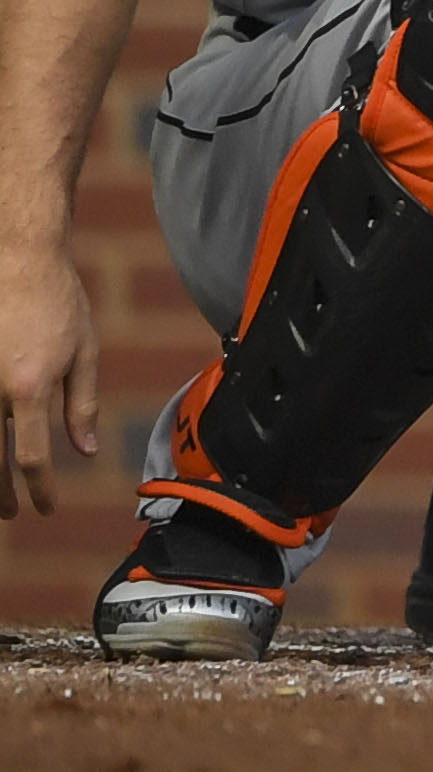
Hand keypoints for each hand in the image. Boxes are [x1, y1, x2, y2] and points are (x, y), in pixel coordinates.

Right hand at [0, 240, 96, 515]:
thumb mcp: (83, 350)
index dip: (39, 489)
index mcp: (29, 388)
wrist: (18, 257)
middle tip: (12, 514)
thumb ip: (82, 404)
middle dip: (2, 495)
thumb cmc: (57, 300)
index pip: (32, 456)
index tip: (46, 508)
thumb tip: (86, 451)